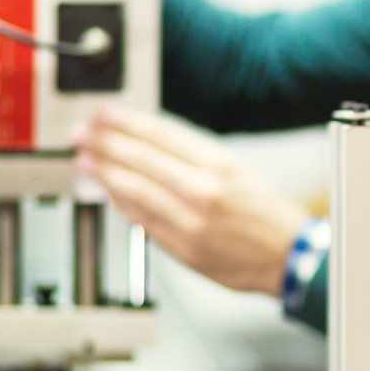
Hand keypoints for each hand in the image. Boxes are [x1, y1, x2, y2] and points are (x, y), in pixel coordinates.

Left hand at [72, 104, 307, 296]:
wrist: (287, 256)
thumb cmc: (263, 212)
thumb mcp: (235, 169)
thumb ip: (191, 157)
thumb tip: (145, 145)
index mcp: (219, 165)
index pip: (161, 135)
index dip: (125, 122)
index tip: (103, 114)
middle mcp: (204, 191)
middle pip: (141, 160)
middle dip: (105, 144)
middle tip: (82, 134)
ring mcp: (191, 222)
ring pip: (136, 191)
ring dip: (104, 173)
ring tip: (84, 161)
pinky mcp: (183, 249)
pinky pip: (142, 221)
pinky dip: (122, 204)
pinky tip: (108, 192)